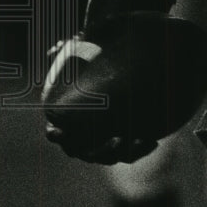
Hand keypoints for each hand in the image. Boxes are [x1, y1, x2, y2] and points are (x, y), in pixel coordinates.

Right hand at [42, 13, 206, 164]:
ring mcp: (105, 142)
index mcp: (68, 120)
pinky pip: (131, 154)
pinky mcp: (126, 143)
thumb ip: (70, 51)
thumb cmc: (98, 64)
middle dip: (99, 150)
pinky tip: (152, 141)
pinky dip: (139, 151)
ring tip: (133, 139)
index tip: (60, 130)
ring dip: (119, 152)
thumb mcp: (85, 53)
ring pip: (109, 157)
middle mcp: (84, 136)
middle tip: (116, 138)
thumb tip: (55, 49)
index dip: (56, 135)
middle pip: (85, 152)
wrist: (130, 74)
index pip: (55, 133)